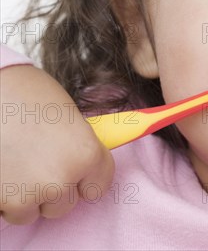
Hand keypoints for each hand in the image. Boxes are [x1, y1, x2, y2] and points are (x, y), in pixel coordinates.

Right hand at [1, 65, 114, 223]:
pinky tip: (1, 171)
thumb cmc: (25, 93)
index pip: (99, 187)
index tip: (76, 172)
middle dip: (51, 190)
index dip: (86, 179)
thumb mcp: (67, 116)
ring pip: (30, 212)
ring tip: (14, 163)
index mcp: (87, 154)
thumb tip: (83, 162)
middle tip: (37, 162)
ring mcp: (28, 195)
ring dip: (23, 196)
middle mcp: (62, 180)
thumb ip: (78, 145)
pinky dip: (1, 197)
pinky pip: (4, 212)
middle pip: (64, 205)